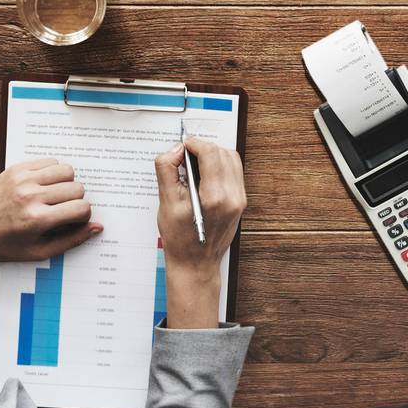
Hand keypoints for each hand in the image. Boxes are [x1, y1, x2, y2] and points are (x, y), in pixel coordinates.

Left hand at [0, 158, 99, 263]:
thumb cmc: (1, 245)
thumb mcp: (37, 252)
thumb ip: (71, 241)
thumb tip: (96, 227)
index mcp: (37, 220)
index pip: (81, 208)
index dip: (83, 216)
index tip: (73, 221)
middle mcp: (31, 197)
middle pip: (77, 188)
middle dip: (75, 200)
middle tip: (61, 210)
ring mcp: (23, 180)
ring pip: (67, 170)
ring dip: (66, 183)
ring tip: (54, 196)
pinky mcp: (16, 168)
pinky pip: (50, 161)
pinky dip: (52, 172)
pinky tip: (43, 186)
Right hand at [155, 139, 244, 329]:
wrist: (195, 264)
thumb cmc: (179, 240)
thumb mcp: (167, 204)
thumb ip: (167, 172)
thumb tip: (175, 150)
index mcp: (214, 197)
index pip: (210, 153)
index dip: (194, 143)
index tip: (182, 146)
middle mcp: (232, 196)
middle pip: (223, 152)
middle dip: (203, 148)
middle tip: (185, 157)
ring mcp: (239, 199)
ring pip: (231, 159)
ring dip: (213, 155)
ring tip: (194, 165)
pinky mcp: (240, 202)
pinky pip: (234, 172)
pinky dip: (220, 166)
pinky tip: (204, 175)